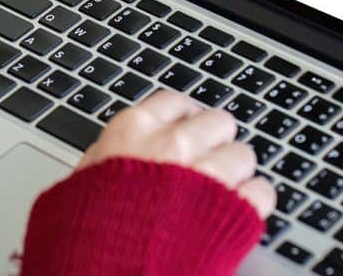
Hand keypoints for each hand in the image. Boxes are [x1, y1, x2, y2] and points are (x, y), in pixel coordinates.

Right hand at [79, 89, 273, 217]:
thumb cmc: (84, 239)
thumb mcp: (81, 185)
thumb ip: (109, 158)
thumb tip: (119, 151)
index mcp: (133, 132)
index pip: (175, 102)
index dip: (185, 120)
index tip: (187, 130)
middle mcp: (174, 145)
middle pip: (218, 123)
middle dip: (214, 144)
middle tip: (205, 167)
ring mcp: (208, 176)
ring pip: (244, 155)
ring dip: (235, 175)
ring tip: (219, 198)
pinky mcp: (236, 211)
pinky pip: (262, 192)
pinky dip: (252, 205)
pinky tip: (234, 217)